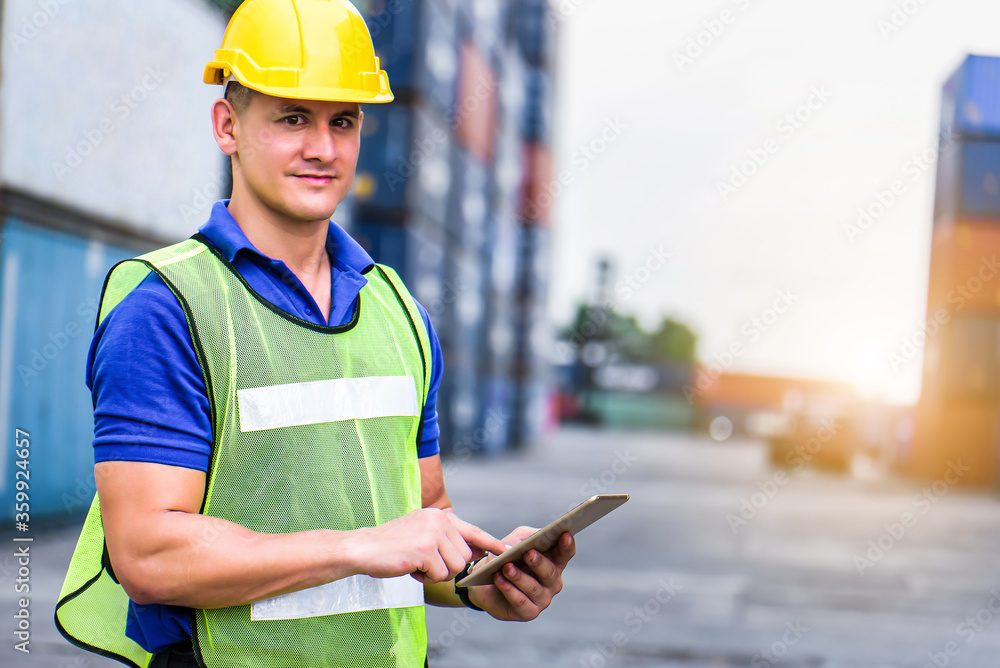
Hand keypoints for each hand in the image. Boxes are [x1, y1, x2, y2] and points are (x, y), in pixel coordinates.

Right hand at [347, 508, 504, 583]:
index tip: (506, 550)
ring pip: (454, 567)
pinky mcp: (425, 550)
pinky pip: (439, 575)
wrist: (361, 548)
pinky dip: (426, 579)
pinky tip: (410, 569)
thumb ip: (446, 538)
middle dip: (447, 567)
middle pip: (464, 556)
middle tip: (424, 564)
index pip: (473, 530)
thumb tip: (476, 552)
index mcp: (439, 515)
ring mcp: (432, 534)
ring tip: (416, 565)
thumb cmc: (391, 545)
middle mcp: (439, 520)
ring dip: (436, 574)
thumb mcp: (421, 533)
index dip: (491, 543)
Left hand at [467, 527, 575, 620]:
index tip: (565, 535)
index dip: (567, 545)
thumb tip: (536, 536)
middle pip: (550, 572)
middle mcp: (553, 582)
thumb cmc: (506, 558)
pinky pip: (520, 601)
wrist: (486, 582)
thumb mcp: (516, 540)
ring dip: (519, 576)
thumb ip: (527, 536)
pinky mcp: (529, 612)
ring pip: (533, 588)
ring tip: (506, 567)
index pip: (565, 554)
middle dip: (539, 562)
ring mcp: (543, 599)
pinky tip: (499, 579)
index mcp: (554, 562)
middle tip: (528, 553)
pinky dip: (508, 589)